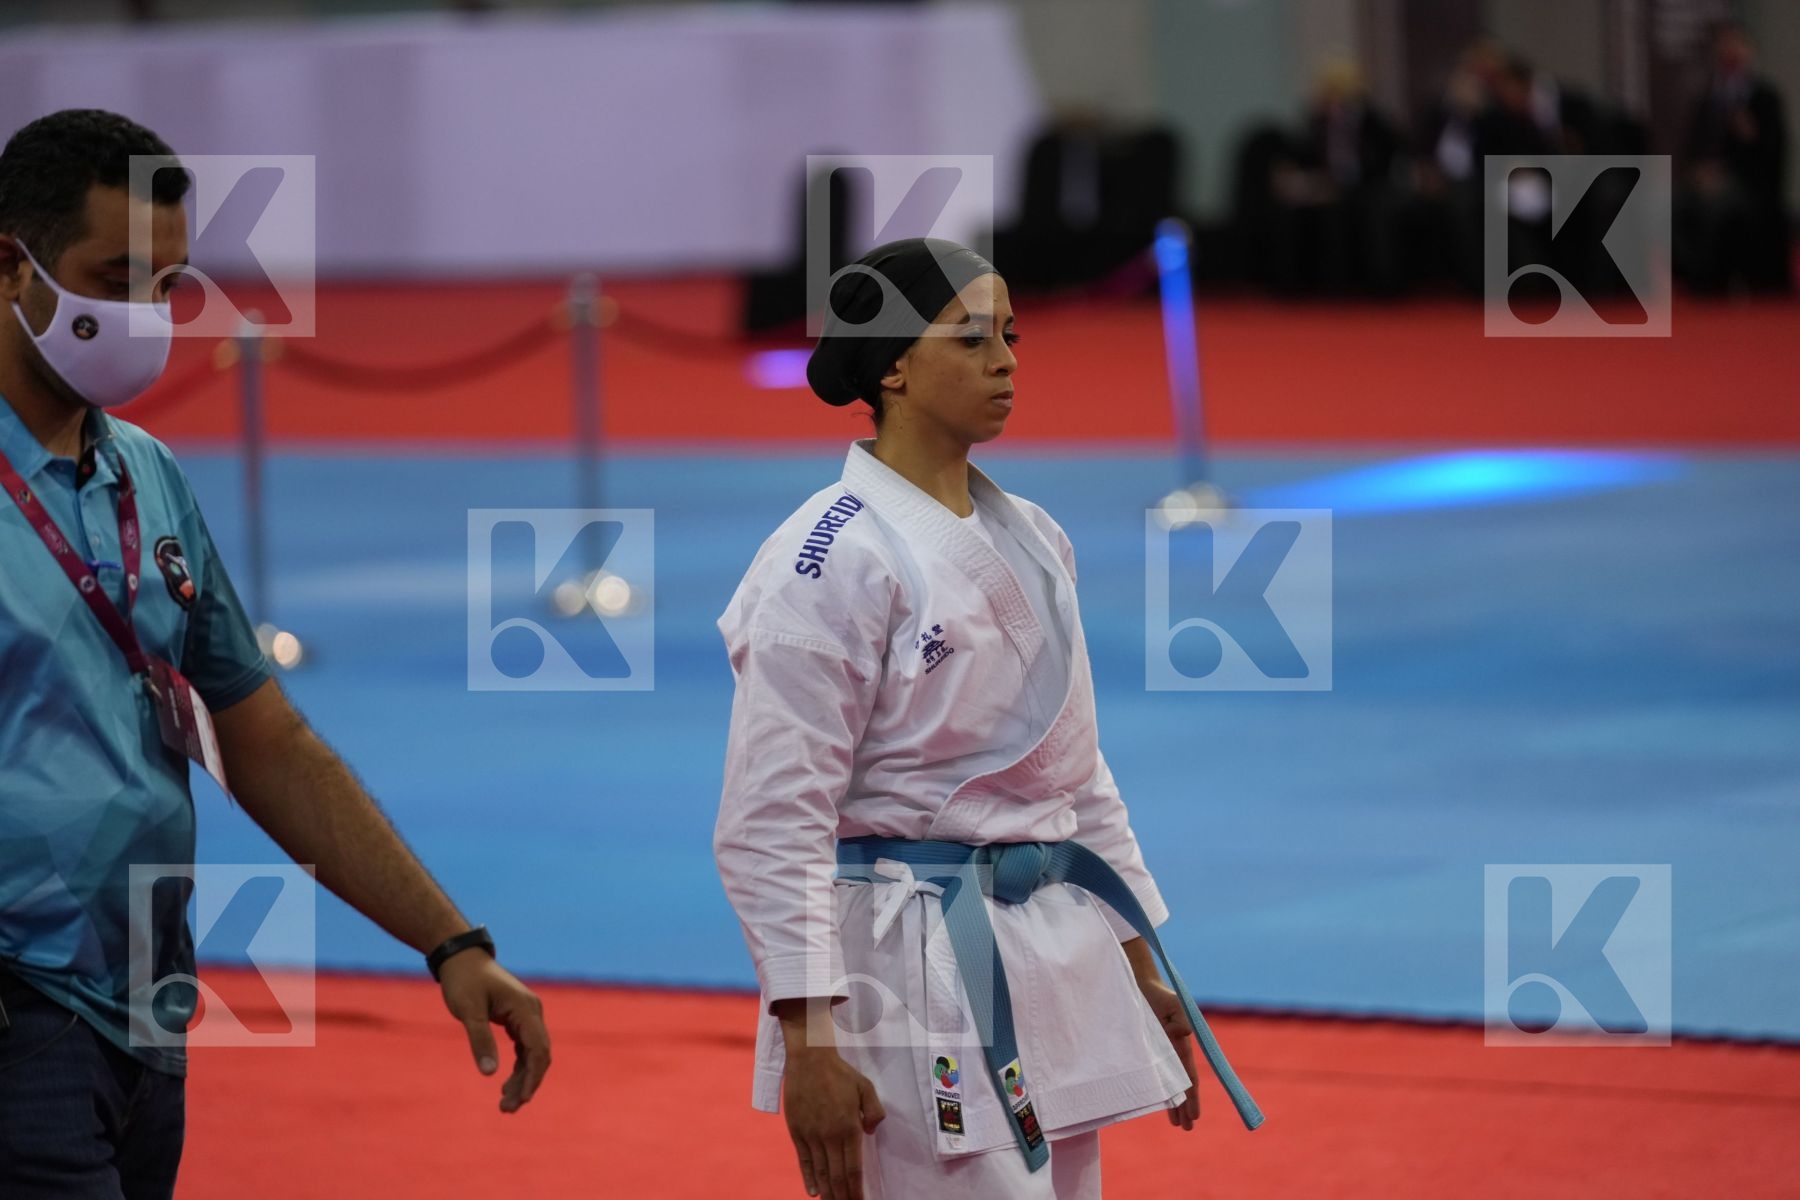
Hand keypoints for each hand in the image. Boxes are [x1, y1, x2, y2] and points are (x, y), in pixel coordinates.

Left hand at [438, 951, 551, 1113]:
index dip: (533, 1076)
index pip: (538, 1049)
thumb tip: (489, 1073)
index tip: (522, 1099)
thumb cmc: (464, 981)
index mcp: (525, 1009)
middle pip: (539, 1055)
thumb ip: (480, 1041)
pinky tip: (506, 1084)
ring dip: (522, 1078)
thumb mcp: (469, 1011)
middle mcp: (532, 1012)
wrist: (461, 958)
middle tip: (507, 1109)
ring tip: (505, 1104)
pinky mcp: (517, 1018)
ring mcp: (526, 1015)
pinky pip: (524, 1048)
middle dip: (527, 1083)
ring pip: (532, 1054)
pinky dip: (518, 1067)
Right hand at [782, 1045, 884, 1199]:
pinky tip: (813, 1191)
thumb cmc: (840, 1073)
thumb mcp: (866, 1087)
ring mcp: (811, 1134)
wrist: (809, 1059)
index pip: (853, 1168)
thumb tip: (870, 1133)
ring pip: (820, 1172)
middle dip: (843, 1196)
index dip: (856, 1189)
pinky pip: (803, 1160)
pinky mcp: (796, 1131)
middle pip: (836, 1175)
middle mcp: (829, 1135)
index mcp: (849, 1127)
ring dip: (827, 1192)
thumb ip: (874, 1111)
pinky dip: (808, 1178)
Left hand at [1138, 976, 1201, 1131]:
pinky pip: (1153, 1075)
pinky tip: (1159, 1102)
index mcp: (1181, 1045)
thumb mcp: (1171, 1003)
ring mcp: (1159, 1053)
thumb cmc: (1157, 993)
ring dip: (1174, 1104)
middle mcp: (1172, 1052)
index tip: (1195, 1116)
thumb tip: (1183, 1033)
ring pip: (1169, 1084)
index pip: (1189, 1076)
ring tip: (1179, 1124)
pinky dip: (1158, 1090)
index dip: (1192, 1097)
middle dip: (1186, 1106)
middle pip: (1182, 1085)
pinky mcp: (1145, 1051)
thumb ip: (1179, 1017)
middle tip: (1188, 1128)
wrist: (1138, 984)